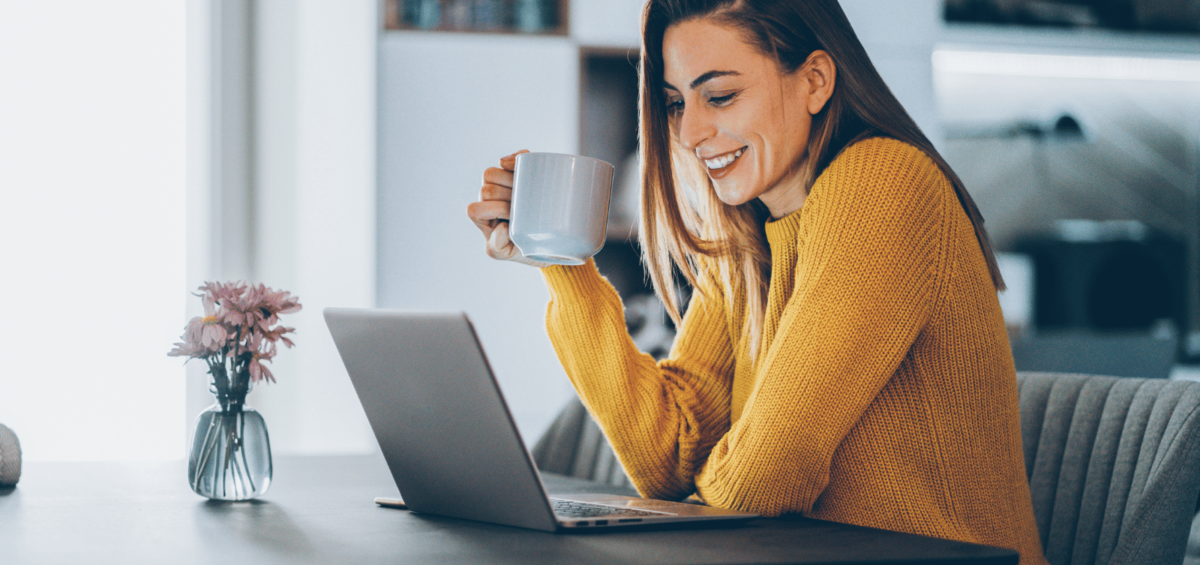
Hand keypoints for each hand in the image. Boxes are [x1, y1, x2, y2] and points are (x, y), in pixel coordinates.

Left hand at [466, 150, 551, 267]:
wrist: (554, 240)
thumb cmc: (529, 249)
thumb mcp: (511, 253)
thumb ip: (499, 246)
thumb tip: (500, 226)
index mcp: (483, 220)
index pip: (474, 210)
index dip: (494, 211)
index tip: (514, 219)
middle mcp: (488, 201)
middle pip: (485, 190)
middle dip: (506, 197)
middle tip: (526, 207)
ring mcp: (502, 185)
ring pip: (490, 174)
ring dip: (510, 180)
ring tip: (528, 191)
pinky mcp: (518, 173)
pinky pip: (511, 159)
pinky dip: (518, 158)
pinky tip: (528, 163)